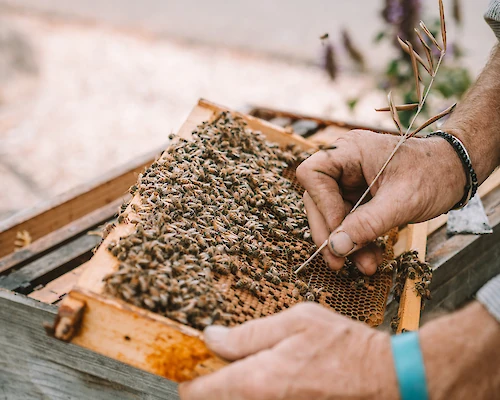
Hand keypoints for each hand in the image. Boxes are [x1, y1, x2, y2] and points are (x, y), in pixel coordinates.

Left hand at [179, 303, 397, 399]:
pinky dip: (247, 390)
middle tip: (209, 360)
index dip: (185, 376)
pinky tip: (259, 373)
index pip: (199, 391)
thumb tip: (212, 336)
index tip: (182, 362)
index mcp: (257, 379)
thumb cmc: (341, 344)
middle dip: (205, 381)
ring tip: (234, 365)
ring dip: (226, 386)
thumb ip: (249, 333)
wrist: (382, 376)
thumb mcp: (294, 321)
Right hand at [295, 130, 465, 273]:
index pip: (314, 174)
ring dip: (345, 243)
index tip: (339, 231)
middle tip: (338, 262)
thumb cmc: (434, 174)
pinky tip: (369, 257)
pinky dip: (357, 240)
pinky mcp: (357, 195)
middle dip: (330, 233)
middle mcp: (344, 162)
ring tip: (364, 266)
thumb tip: (336, 247)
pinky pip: (347, 220)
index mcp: (350, 150)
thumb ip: (367, 224)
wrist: (455, 172)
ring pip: (331, 215)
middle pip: (317, 199)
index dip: (321, 205)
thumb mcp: (402, 202)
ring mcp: (349, 179)